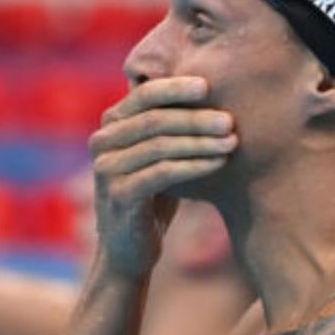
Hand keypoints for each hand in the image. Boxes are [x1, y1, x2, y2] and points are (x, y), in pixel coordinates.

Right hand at [87, 76, 236, 276]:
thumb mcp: (158, 153)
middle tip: (229, 120)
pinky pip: (162, 174)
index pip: (143, 94)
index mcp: (111, 124)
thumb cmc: (153, 194)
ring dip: (200, 143)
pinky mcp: (118, 196)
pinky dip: (193, 166)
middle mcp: (102, 142)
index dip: (175, 88)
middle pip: (153, 120)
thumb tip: (210, 88)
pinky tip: (218, 163)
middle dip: (195, 118)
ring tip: (232, 142)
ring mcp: (106, 170)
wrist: (129, 248)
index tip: (209, 86)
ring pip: (159, 146)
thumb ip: (169, 125)